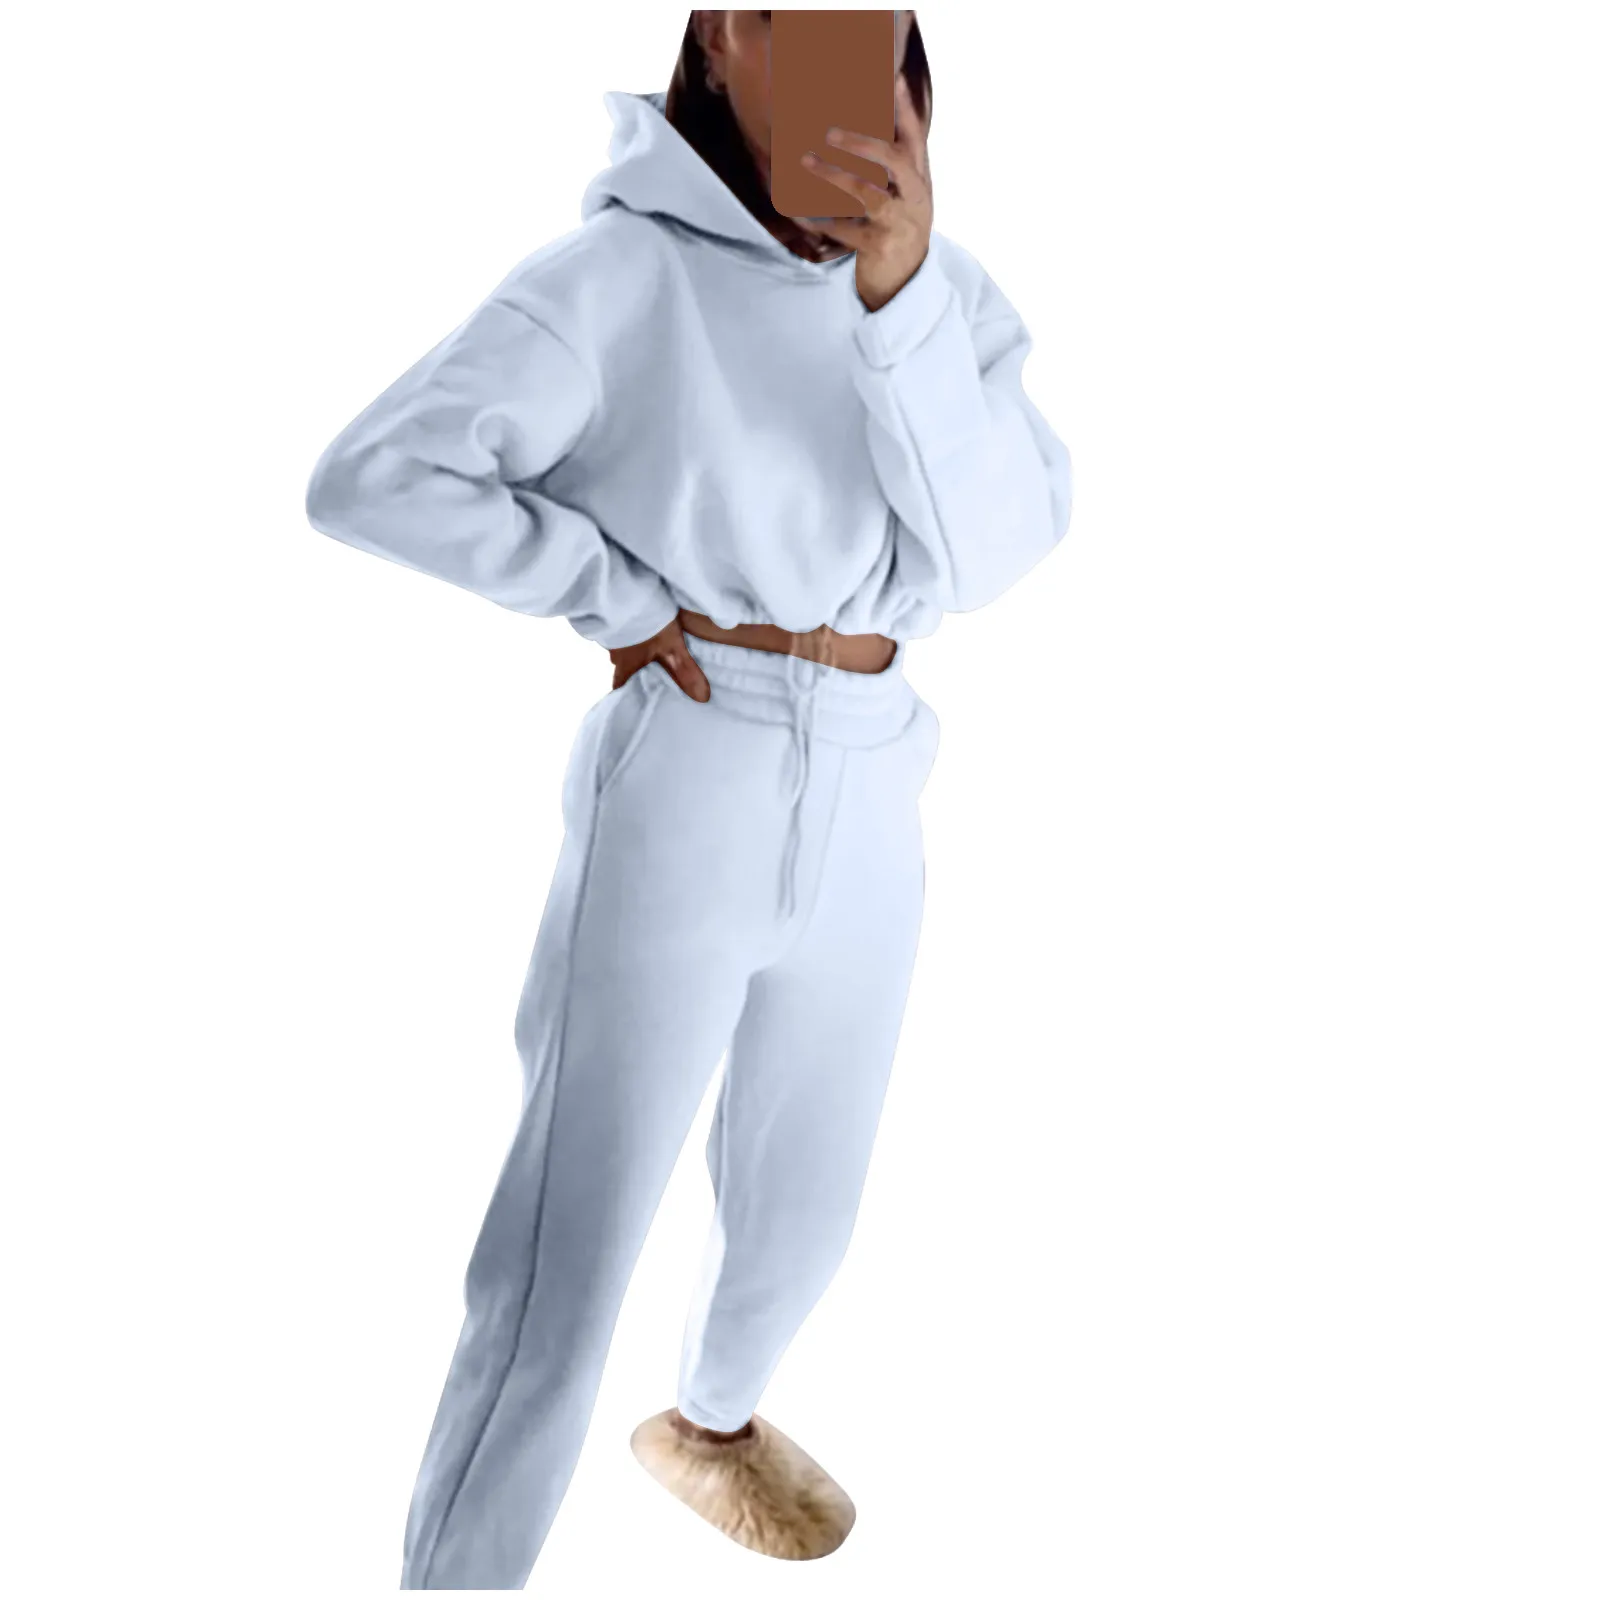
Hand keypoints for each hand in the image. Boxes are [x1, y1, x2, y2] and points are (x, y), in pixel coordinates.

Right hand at [608, 615, 710, 701]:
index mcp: (625, 665)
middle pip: (623, 667)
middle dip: (634, 671)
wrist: (622, 588)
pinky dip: (633, 632)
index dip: (626, 693)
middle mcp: (615, 653)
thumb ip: (685, 671)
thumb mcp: (671, 648)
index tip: (632, 698)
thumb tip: (702, 699)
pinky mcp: (614, 616)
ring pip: (624, 647)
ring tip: (650, 649)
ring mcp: (612, 633)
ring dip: (634, 649)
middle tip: (649, 674)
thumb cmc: (646, 624)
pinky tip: (643, 627)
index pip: (620, 686)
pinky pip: (623, 630)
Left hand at [797, 73, 932, 312]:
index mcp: (919, 179)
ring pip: (868, 193)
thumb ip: (888, 168)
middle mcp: (915, 197)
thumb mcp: (902, 195)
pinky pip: (845, 230)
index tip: (894, 79)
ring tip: (806, 161)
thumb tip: (847, 131)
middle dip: (863, 142)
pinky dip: (820, 223)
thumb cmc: (896, 228)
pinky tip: (802, 216)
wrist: (905, 282)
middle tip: (830, 132)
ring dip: (834, 175)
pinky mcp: (880, 247)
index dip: (906, 109)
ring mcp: (899, 222)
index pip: (916, 137)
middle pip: (895, 160)